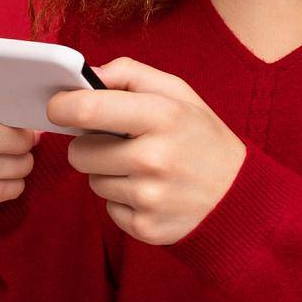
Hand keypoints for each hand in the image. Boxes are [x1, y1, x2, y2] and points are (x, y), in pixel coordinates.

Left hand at [47, 57, 245, 245]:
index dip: (62, 106)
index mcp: (163, 116)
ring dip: (110, 175)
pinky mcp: (146, 227)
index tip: (61, 107)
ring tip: (147, 171)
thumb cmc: (203, 139)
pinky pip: (108, 209)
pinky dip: (124, 201)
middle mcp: (155, 158)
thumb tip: (88, 75)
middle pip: (79, 152)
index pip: (85, 109)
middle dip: (92, 146)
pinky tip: (153, 194)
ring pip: (92, 181)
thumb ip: (131, 74)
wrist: (240, 196)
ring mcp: (150, 197)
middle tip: (124, 145)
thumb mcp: (180, 95)